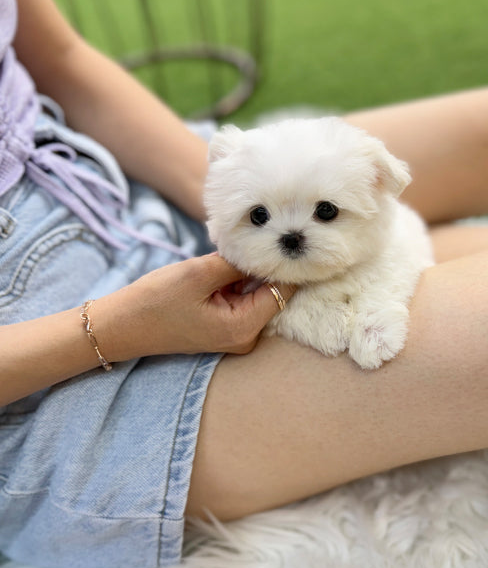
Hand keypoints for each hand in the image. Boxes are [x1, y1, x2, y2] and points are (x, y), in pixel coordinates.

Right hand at [93, 254, 294, 361]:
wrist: (121, 325)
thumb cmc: (156, 301)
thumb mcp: (199, 273)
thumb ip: (237, 262)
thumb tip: (267, 250)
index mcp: (244, 328)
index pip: (283, 291)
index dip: (285, 264)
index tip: (286, 237)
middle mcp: (246, 336)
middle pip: (272, 292)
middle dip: (264, 264)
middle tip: (262, 232)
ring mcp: (235, 332)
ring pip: (255, 291)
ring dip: (248, 269)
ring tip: (236, 245)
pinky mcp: (223, 325)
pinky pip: (240, 296)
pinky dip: (235, 278)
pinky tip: (225, 260)